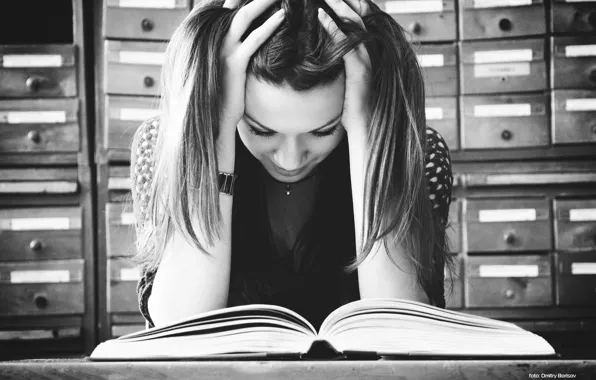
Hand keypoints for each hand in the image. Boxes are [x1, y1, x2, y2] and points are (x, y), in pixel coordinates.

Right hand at [219, 0, 283, 132]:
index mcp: (208, 36)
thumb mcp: (219, 66)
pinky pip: (253, 39)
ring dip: (263, 1)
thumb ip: (225, 48)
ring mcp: (222, 49)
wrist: (213, 119)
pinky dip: (269, 25)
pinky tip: (282, 16)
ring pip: (244, 15)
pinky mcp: (234, 62)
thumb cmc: (219, 94)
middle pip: (234, 5)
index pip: (222, 6)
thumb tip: (241, 37)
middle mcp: (212, 38)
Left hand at [317, 0, 371, 138]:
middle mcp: (373, 54)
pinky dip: (333, 27)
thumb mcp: (348, 86)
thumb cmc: (355, 114)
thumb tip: (326, 61)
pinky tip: (320, 16)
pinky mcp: (360, 72)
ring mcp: (368, 62)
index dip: (349, 5)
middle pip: (359, 16)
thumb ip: (343, 69)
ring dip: (337, 6)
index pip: (359, 22)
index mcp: (369, 55)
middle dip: (344, 0)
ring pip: (354, 24)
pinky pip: (347, 43)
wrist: (366, 134)